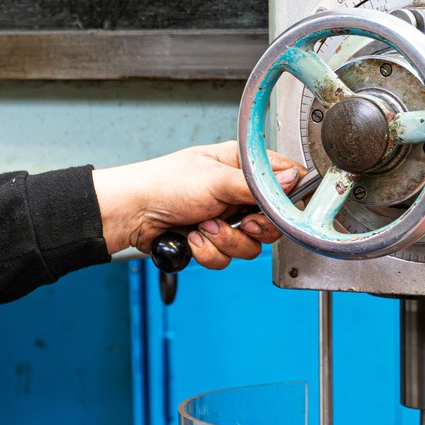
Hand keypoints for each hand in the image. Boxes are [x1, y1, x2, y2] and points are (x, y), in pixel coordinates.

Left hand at [90, 141, 304, 269]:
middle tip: (240, 221)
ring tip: (202, 227)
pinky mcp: (211, 241)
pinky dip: (209, 252)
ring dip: (225, 241)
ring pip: (250, 245)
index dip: (287, 198)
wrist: (131, 214)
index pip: (284, 179)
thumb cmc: (164, 184)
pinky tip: (193, 239)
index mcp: (241, 166)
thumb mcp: (215, 180)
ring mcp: (225, 219)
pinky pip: (227, 258)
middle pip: (272, 221)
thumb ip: (257, 185)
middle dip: (252, 227)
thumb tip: (294, 179)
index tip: (278, 208)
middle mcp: (236, 193)